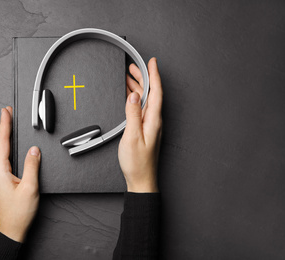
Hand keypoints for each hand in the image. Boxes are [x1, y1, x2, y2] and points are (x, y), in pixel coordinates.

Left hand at [0, 106, 40, 241]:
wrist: (10, 230)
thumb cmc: (19, 213)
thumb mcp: (30, 188)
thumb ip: (32, 166)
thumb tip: (34, 150)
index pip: (2, 142)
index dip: (4, 125)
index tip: (5, 112)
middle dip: (2, 128)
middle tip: (7, 114)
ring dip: (2, 137)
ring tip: (7, 126)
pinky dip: (3, 148)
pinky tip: (7, 148)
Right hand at [118, 58, 162, 192]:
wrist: (141, 179)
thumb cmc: (137, 163)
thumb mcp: (132, 137)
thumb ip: (133, 115)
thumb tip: (134, 96)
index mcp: (153, 120)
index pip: (156, 92)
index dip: (154, 75)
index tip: (151, 62)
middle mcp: (154, 120)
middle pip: (151, 94)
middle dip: (143, 78)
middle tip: (132, 67)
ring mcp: (150, 125)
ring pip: (145, 100)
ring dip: (138, 87)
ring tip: (128, 77)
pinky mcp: (145, 129)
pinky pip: (141, 109)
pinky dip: (135, 99)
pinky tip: (130, 96)